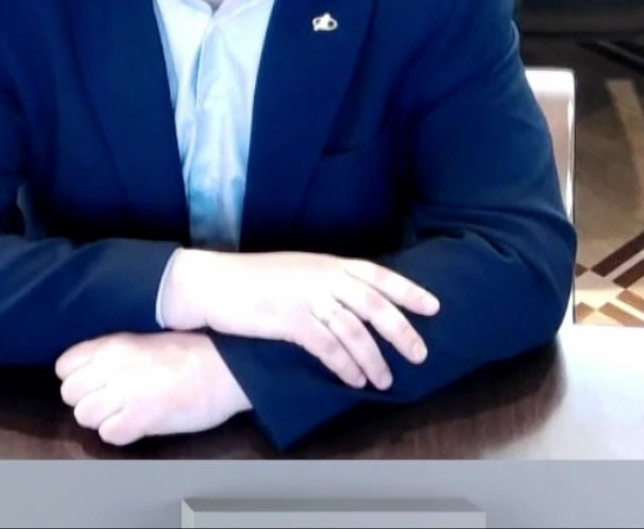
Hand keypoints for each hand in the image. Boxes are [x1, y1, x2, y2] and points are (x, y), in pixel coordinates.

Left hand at [54, 332, 250, 445]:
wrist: (224, 365)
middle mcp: (110, 368)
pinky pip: (109, 434)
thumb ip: (110, 354)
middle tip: (109, 402)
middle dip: (86, 401)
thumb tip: (89, 372)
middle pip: (70, 394)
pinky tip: (136, 425)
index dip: (75, 378)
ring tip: (123, 414)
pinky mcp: (142, 418)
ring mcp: (124, 393)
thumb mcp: (140, 341)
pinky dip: (119, 433)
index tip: (93, 382)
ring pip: (84, 416)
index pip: (64, 366)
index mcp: (110, 345)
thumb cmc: (187, 351)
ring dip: (101, 419)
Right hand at [158, 249, 439, 390]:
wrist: (210, 282)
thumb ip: (325, 281)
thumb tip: (354, 302)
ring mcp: (306, 297)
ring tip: (385, 381)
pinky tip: (353, 380)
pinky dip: (345, 366)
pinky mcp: (289, 320)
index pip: (377, 275)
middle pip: (375, 305)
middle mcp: (322, 277)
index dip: (408, 291)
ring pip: (355, 331)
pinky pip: (328, 347)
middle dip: (402, 332)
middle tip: (421, 355)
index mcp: (326, 263)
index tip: (434, 307)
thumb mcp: (295, 270)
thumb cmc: (250, 279)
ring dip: (374, 360)